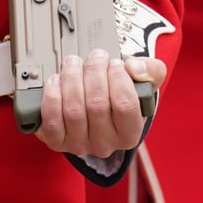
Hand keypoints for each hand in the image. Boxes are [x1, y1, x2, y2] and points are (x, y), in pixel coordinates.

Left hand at [36, 50, 165, 157]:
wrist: (97, 110)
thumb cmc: (119, 96)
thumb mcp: (143, 83)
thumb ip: (150, 71)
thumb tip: (134, 67)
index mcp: (129, 133)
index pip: (125, 105)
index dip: (118, 78)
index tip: (115, 64)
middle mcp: (105, 144)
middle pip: (97, 104)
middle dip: (94, 72)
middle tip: (94, 57)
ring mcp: (79, 144)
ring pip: (73, 110)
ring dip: (71, 78)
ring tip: (74, 63)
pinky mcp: (56, 141)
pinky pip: (51, 120)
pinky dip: (52, 96)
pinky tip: (56, 81)